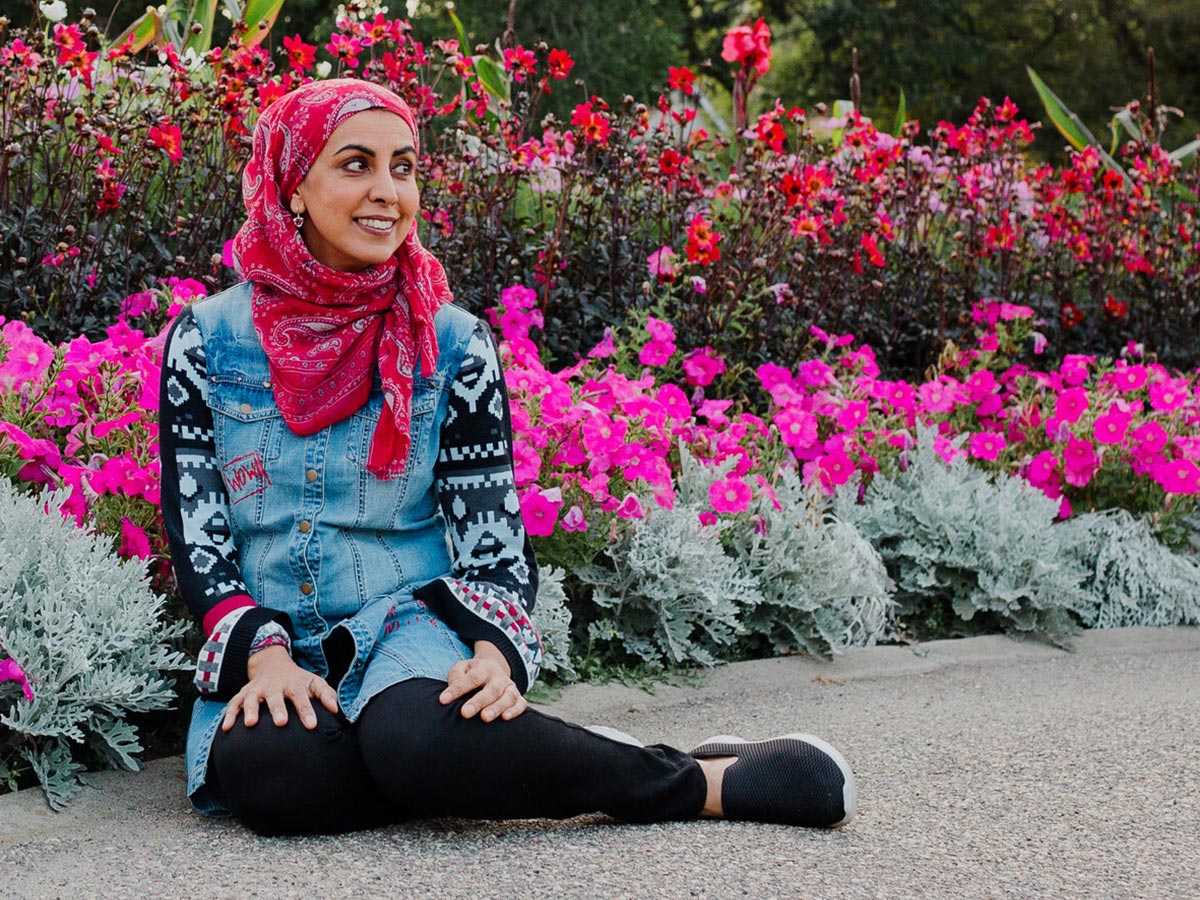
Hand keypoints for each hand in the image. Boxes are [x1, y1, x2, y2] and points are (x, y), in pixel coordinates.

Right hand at [221, 645, 338, 730]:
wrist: (273, 665)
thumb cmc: (298, 681)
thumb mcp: (314, 682)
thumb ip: (327, 694)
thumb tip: (336, 709)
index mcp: (294, 684)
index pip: (301, 696)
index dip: (306, 710)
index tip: (312, 725)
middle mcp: (274, 686)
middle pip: (275, 696)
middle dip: (277, 709)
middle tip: (280, 723)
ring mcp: (257, 689)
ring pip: (252, 698)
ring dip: (250, 710)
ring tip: (251, 724)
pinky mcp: (243, 693)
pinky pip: (233, 703)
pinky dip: (229, 714)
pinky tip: (226, 728)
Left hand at [439, 641, 527, 722]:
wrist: (494, 669)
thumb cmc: (472, 673)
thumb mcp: (462, 668)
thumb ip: (456, 676)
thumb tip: (451, 692)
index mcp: (483, 668)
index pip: (471, 678)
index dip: (458, 689)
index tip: (443, 700)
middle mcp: (499, 677)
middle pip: (491, 689)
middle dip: (478, 702)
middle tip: (465, 713)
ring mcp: (510, 687)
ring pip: (508, 697)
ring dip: (497, 707)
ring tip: (485, 718)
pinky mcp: (518, 697)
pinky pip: (521, 704)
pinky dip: (515, 711)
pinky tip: (505, 718)